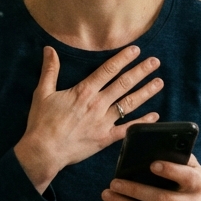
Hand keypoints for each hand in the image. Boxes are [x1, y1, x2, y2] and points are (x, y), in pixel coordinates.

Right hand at [14, 45, 163, 192]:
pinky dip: (142, 122)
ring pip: (129, 104)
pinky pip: (128, 129)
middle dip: (141, 71)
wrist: (44, 151)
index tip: (136, 51)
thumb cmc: (42, 123)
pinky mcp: (105, 138)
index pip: (107, 70)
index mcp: (83, 92)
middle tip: (155, 62)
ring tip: (159, 82)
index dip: (123, 59)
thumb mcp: (43, 93)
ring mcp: (103, 122)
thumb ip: (50, 70)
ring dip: (146, 92)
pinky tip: (155, 116)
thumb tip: (49, 49)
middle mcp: (97, 104)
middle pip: (123, 84)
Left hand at [101, 155, 200, 200]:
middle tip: (114, 182)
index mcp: (197, 184)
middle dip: (135, 190)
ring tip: (108, 195)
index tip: (152, 164)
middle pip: (160, 198)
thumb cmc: (188, 179)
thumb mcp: (190, 166)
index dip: (170, 170)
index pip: (186, 177)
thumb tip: (153, 147)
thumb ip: (177, 156)